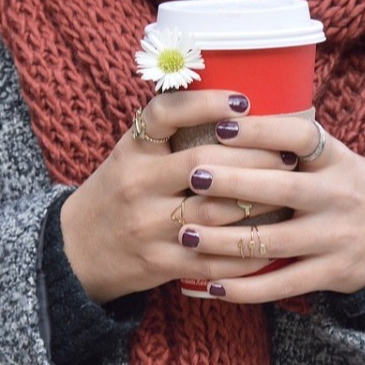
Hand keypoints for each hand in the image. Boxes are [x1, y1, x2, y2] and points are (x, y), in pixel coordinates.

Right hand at [60, 91, 295, 303]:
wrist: (75, 250)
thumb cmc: (117, 193)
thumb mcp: (130, 154)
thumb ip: (170, 134)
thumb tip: (237, 106)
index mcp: (131, 151)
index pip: (164, 114)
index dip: (205, 103)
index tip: (243, 101)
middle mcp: (137, 185)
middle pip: (204, 165)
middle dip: (254, 158)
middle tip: (289, 154)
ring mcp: (148, 227)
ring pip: (216, 212)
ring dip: (260, 202)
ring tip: (290, 191)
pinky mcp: (160, 263)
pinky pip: (214, 258)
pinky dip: (248, 250)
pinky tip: (272, 240)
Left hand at [177, 115, 364, 302]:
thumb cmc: (343, 186)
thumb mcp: (331, 157)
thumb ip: (291, 144)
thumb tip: (223, 114)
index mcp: (337, 159)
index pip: (302, 136)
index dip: (263, 130)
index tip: (222, 125)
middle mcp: (340, 196)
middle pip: (283, 189)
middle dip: (234, 183)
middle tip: (192, 175)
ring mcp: (337, 238)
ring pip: (274, 241)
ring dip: (225, 240)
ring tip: (186, 234)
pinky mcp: (331, 274)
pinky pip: (282, 283)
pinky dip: (245, 288)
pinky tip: (211, 285)